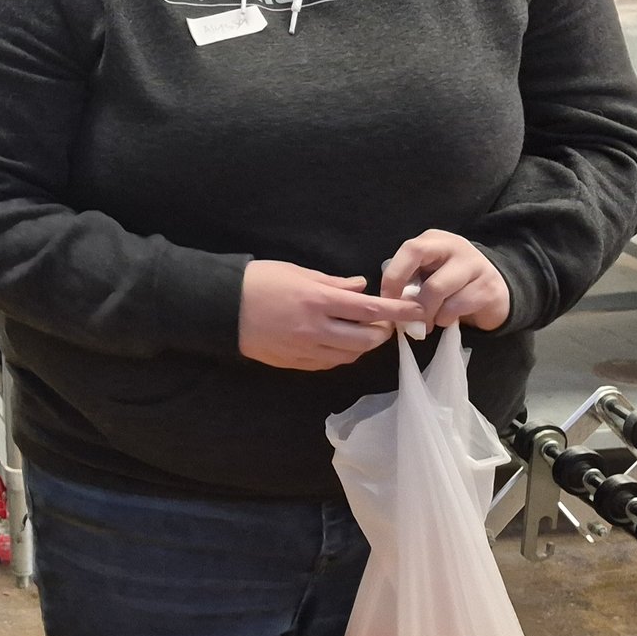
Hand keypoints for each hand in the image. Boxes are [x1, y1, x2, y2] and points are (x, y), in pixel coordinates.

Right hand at [237, 260, 423, 370]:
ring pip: (349, 355)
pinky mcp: (294, 362)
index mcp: (318, 301)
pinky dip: (342, 355)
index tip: (415, 310)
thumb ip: (332, 282)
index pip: (369, 310)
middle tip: (385, 323)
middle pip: (364, 339)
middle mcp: (315, 329)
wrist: (220, 307)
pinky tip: (340, 344)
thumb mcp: (296, 271)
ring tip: (364, 333)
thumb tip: (360, 287)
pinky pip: (328, 363)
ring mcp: (305, 349)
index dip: (396, 311)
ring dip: (363, 346)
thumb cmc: (258, 281)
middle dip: (382, 332)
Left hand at [380, 230, 512, 333]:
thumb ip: (408, 281)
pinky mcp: (488, 288)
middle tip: (406, 318)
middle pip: (421, 262)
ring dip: (427, 313)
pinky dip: (444, 319)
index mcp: (434, 240)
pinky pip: (455, 307)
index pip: (410, 250)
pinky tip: (447, 319)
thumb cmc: (449, 283)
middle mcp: (455, 246)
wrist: (493, 291)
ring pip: (437, 290)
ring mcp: (475, 265)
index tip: (387, 301)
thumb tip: (389, 303)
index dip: (393, 277)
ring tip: (427, 322)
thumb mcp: (426, 274)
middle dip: (411, 297)